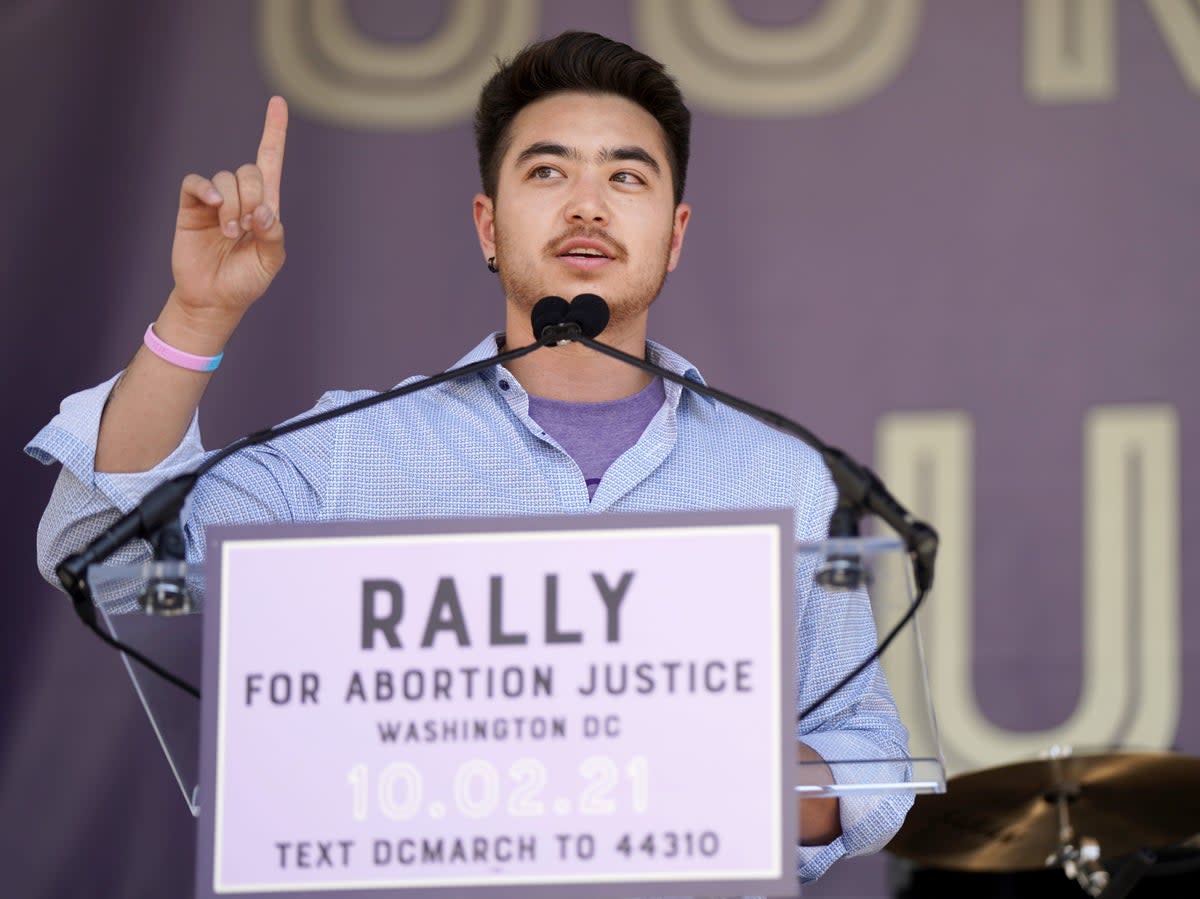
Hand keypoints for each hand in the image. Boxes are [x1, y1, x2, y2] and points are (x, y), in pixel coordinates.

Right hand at [169, 96, 287, 330]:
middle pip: (250, 171)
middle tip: (247, 228)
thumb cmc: (245, 281)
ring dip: (232, 205)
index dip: (274, 131)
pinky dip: (207, 189)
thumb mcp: (270, 261)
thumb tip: (263, 209)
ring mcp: (214, 200)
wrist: (213, 299)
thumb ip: (273, 233)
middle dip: (253, 197)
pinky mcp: (191, 206)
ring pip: (226, 179)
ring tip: (230, 234)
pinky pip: (196, 182)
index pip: (270, 161)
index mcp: (264, 206)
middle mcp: (240, 197)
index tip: (277, 102)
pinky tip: (214, 205)